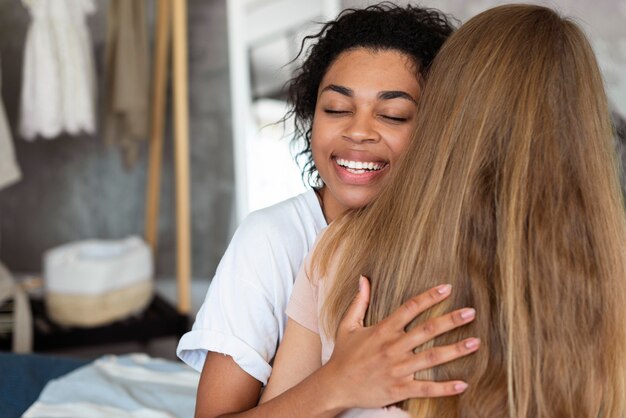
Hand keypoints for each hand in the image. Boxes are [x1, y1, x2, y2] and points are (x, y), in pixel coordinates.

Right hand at [323, 276, 478, 409]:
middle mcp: (393, 347)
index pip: (410, 308)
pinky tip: (463, 383)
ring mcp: (397, 369)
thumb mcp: (347, 325)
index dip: (429, 297)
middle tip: (471, 313)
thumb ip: (359, 302)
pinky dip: (445, 387)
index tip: (447, 288)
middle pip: (427, 330)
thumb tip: (363, 279)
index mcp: (383, 330)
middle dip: (451, 320)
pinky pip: (426, 388)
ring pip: (431, 358)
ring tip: (475, 343)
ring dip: (455, 350)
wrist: (335, 386)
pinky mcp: (399, 388)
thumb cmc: (343, 355)